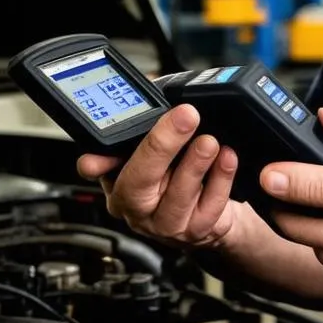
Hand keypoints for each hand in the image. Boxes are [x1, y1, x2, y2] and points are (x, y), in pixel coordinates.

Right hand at [76, 104, 241, 246]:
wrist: (213, 211)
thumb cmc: (180, 171)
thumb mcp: (160, 144)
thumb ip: (150, 122)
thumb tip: (151, 91)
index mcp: (117, 178)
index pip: (96, 167)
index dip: (95, 161)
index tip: (101, 152)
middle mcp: (135, 205)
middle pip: (139, 180)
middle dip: (162, 145)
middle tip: (185, 117)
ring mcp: (165, 223)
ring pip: (177, 196)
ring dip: (195, 164)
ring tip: (209, 141)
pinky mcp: (195, 231)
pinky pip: (209, 206)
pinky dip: (221, 180)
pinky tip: (227, 159)